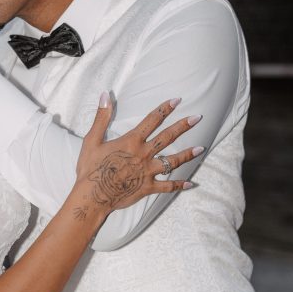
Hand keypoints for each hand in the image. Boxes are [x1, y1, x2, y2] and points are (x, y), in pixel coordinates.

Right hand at [73, 95, 202, 222]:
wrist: (92, 196)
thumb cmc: (91, 168)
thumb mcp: (92, 140)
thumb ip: (101, 117)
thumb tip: (104, 95)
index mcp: (132, 141)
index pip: (152, 120)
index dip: (165, 109)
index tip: (177, 100)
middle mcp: (144, 154)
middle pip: (168, 137)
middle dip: (183, 126)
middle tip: (198, 118)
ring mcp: (148, 172)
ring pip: (173, 161)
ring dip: (188, 154)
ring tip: (201, 148)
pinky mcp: (148, 187)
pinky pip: (168, 186)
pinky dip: (179, 185)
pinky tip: (190, 184)